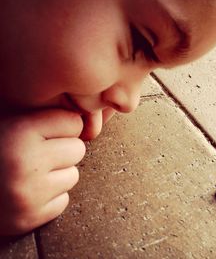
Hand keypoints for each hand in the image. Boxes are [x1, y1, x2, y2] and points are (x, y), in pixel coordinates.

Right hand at [0, 109, 84, 234]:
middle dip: (63, 151)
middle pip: (78, 149)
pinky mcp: (30, 218)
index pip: (73, 121)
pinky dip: (50, 198)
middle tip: (37, 155)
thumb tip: (87, 119)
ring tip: (30, 175)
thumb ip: (42, 116)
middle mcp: (26, 163)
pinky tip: (28, 193)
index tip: (45, 131)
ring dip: (57, 175)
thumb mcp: (9, 123)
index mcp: (18, 132)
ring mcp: (29, 194)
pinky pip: (63, 201)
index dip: (60, 126)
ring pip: (73, 176)